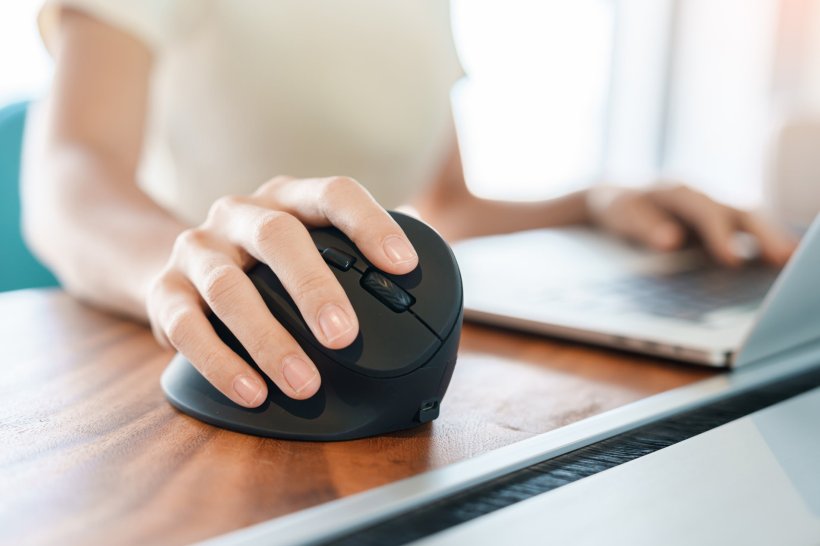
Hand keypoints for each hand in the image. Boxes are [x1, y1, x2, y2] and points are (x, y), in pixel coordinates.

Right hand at [147, 176, 418, 406]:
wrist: (174, 261)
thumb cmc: (264, 260)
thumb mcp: (307, 240)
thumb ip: (354, 249)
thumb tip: (426, 267)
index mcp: (287, 199)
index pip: (333, 194)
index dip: (371, 224)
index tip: (404, 265)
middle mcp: (239, 214)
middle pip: (276, 237)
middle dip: (314, 288)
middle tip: (344, 338)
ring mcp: (197, 249)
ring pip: (228, 288)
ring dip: (268, 340)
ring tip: (303, 383)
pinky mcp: (163, 290)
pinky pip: (185, 327)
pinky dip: (220, 363)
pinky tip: (252, 392)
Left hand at [586, 184, 797, 265]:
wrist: (617, 201)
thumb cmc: (619, 209)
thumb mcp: (621, 215)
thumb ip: (643, 227)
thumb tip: (671, 241)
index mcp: (677, 193)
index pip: (704, 212)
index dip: (719, 234)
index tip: (732, 258)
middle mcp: (703, 199)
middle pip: (739, 213)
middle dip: (763, 235)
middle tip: (784, 259)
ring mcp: (715, 212)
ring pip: (750, 223)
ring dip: (772, 242)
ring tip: (794, 264)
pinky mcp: (720, 227)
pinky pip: (748, 234)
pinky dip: (766, 247)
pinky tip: (783, 266)